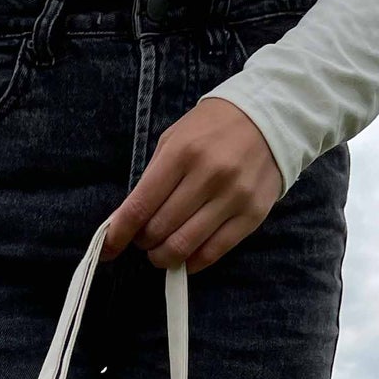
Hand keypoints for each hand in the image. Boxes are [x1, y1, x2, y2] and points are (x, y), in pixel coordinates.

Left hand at [104, 98, 282, 272]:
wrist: (270, 116)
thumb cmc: (212, 129)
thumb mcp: (174, 140)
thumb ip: (151, 179)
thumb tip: (125, 221)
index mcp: (182, 153)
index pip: (139, 207)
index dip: (118, 234)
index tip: (108, 248)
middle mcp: (209, 175)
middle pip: (159, 230)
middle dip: (143, 242)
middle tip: (145, 239)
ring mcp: (233, 196)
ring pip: (183, 246)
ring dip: (164, 256)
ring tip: (162, 250)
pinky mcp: (252, 214)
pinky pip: (213, 252)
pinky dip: (191, 262)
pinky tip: (185, 256)